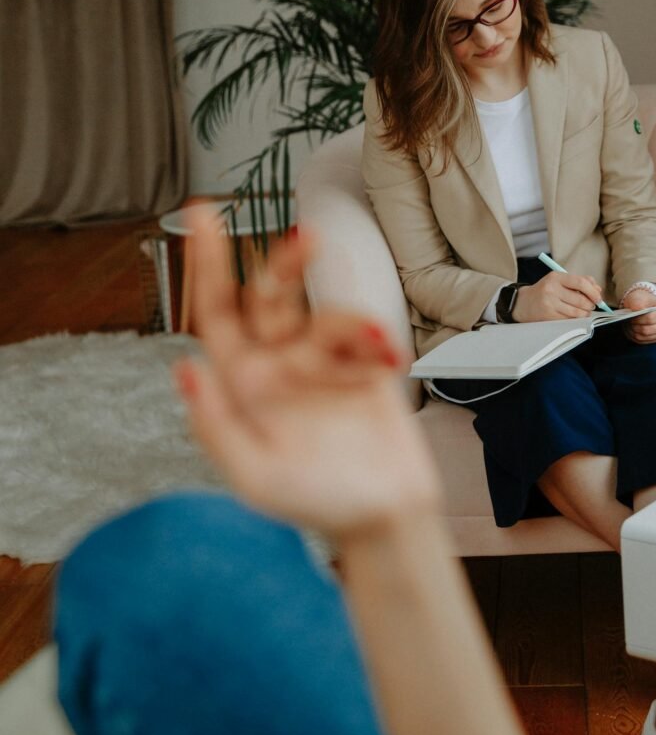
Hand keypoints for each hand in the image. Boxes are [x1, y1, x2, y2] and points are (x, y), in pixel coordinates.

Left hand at [172, 207, 443, 544]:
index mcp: (245, 386)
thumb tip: (185, 368)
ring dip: (347, 320)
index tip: (203, 216)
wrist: (386, 518)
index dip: (208, 266)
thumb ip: (217, 425)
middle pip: (271, 297)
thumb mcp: (254, 476)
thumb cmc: (317, 503)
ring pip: (325, 313)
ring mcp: (324, 363)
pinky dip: (376, 339)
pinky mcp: (366, 365)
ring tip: (375, 343)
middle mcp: (281, 365)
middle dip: (282, 264)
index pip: (218, 315)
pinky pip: (365, 333)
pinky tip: (390, 358)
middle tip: (303, 242)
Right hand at [513, 272, 603, 321]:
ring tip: (584, 311)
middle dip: (590, 305)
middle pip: (580, 299)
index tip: (598, 298)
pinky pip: (568, 319)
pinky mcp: (548, 316)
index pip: (581, 283)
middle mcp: (551, 289)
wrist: (524, 303)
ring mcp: (549, 303)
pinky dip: (575, 319)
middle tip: (592, 306)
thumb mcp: (560, 280)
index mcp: (556, 277)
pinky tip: (574, 316)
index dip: (593, 292)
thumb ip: (580, 281)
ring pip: (576, 312)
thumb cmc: (546, 290)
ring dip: (584, 313)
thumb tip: (598, 290)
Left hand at [621, 288, 655, 343]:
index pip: (651, 319)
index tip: (630, 317)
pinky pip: (644, 341)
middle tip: (628, 322)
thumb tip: (636, 310)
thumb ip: (637, 302)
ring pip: (645, 337)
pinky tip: (631, 330)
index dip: (638, 319)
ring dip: (634, 332)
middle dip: (635, 327)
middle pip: (648, 330)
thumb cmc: (642, 300)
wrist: (645, 304)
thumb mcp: (639, 297)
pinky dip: (635, 337)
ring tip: (628, 326)